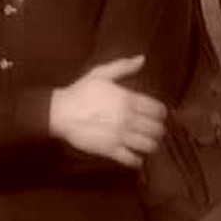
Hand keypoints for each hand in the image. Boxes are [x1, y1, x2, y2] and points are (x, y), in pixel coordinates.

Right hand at [49, 55, 166, 168]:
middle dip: (158, 131)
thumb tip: (142, 59)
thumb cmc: (80, 92)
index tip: (156, 116)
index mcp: (129, 100)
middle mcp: (128, 119)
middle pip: (157, 130)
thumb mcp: (100, 74)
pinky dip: (137, 161)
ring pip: (149, 146)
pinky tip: (134, 157)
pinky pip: (132, 160)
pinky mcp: (110, 149)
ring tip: (145, 144)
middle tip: (152, 131)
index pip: (159, 110)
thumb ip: (123, 66)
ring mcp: (120, 136)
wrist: (60, 112)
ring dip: (150, 146)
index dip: (161, 114)